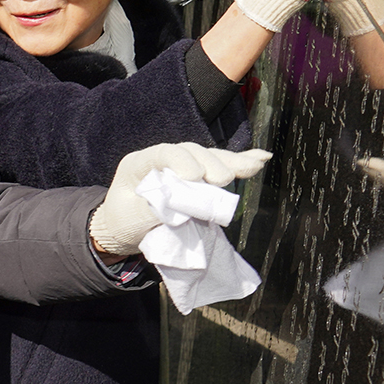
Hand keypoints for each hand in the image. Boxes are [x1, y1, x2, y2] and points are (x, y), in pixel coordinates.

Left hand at [89, 142, 271, 256]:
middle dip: (210, 164)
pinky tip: (261, 159)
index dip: (180, 160)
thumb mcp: (131, 221)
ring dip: (232, 163)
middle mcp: (161, 159)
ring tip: (254, 166)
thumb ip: (156, 211)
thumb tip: (185, 205)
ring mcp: (181, 166)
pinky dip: (240, 163)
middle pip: (191, 152)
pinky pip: (220, 166)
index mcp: (138, 163)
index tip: (194, 176)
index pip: (162, 153)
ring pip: (209, 157)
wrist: (123, 232)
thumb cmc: (123, 224)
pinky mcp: (197, 178)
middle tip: (222, 180)